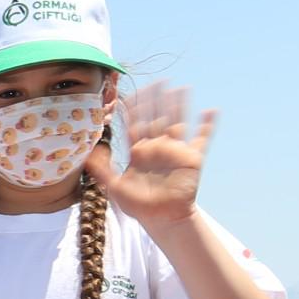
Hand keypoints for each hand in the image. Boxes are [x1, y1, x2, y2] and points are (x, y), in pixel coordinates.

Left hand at [92, 81, 214, 228]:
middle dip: (158, 100)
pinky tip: (212, 110)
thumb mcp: (114, 187)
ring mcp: (175, 150)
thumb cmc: (137, 204)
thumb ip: (101, 170)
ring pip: (178, 122)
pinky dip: (208, 125)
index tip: (132, 92)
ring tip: (183, 88)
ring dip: (180, 106)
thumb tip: (86, 154)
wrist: (162, 218)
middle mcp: (156, 146)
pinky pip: (202, 139)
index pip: (135, 123)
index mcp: (138, 150)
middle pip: (157, 117)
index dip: (134, 108)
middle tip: (160, 81)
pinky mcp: (192, 158)